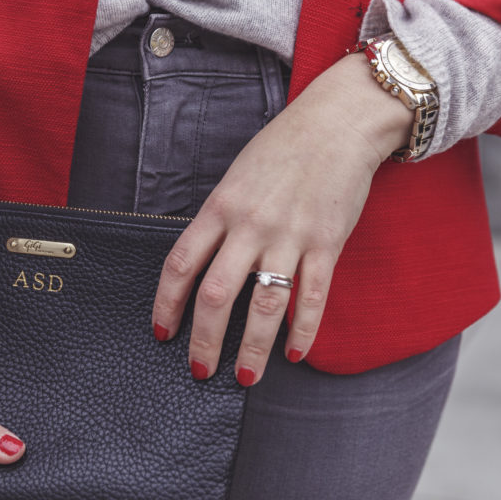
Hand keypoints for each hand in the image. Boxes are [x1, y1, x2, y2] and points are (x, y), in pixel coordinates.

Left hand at [151, 53, 411, 382]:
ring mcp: (289, 236)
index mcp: (220, 208)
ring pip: (264, 304)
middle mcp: (250, 225)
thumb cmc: (282, 150)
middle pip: (216, 295)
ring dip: (252, 348)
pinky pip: (312, 297)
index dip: (166, 304)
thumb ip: (219, 222)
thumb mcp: (235, 179)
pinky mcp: (326, 243)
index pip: (181, 264)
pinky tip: (295, 352)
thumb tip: (201, 268)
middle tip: (198, 370)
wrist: (338, 123)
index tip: (162, 333)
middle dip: (204, 341)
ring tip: (245, 377)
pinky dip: (303, 330)